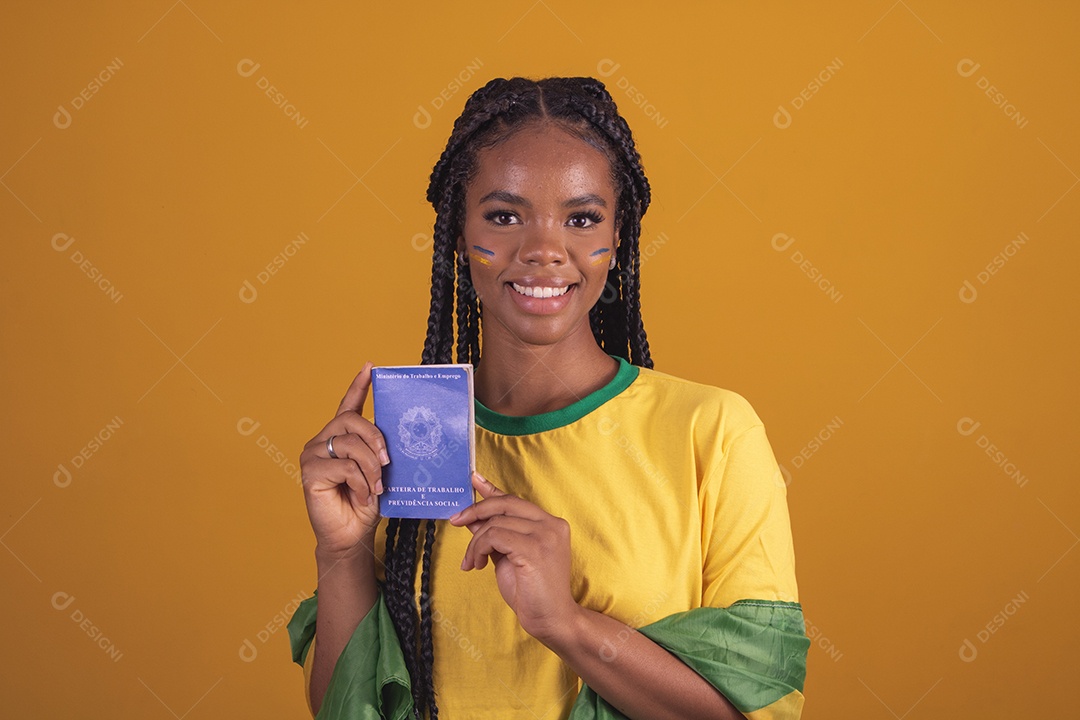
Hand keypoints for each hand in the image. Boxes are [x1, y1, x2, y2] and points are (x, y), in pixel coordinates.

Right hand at [299, 361, 388, 558]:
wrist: (351, 535)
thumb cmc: (365, 503)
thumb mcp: (378, 471)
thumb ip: (379, 450)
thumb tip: (397, 436)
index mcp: (341, 437)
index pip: (348, 405)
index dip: (359, 385)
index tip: (370, 367)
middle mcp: (322, 440)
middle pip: (351, 420)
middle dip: (375, 438)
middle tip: (388, 461)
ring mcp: (312, 454)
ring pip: (350, 444)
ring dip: (371, 466)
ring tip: (377, 486)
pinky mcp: (309, 472)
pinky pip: (345, 466)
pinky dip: (362, 482)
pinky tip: (364, 496)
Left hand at [449, 472, 579, 642]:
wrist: (551, 620)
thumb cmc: (532, 591)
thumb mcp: (508, 556)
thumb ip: (496, 534)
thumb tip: (474, 518)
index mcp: (550, 524)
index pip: (515, 500)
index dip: (491, 489)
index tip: (474, 479)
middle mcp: (551, 524)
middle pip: (504, 503)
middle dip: (475, 510)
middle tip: (456, 521)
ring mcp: (545, 535)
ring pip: (495, 523)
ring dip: (474, 542)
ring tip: (471, 562)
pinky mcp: (535, 549)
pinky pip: (494, 537)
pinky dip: (478, 548)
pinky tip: (475, 564)